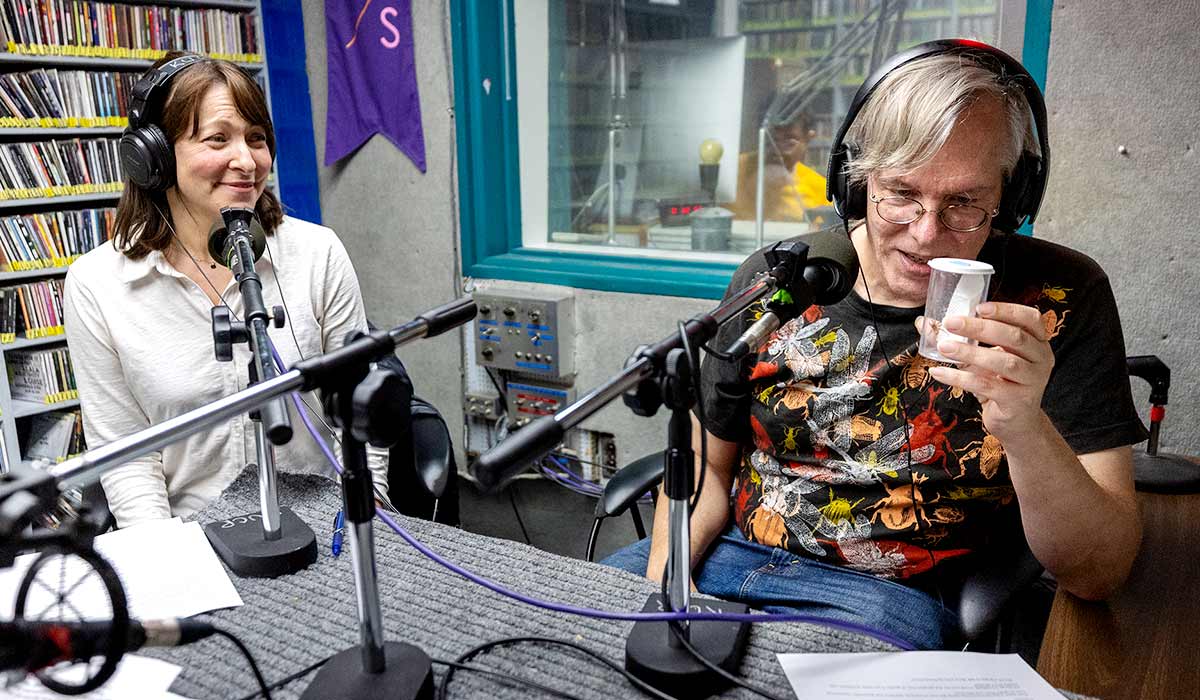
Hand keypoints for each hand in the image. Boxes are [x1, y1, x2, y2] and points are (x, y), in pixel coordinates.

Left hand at [923, 302, 1053, 440]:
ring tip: (944, 347)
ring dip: (970, 352)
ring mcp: (1032, 381)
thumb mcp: (984, 357)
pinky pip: (986, 386)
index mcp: (1037, 342)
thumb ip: (961, 338)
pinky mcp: (1018, 401)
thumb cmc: (1000, 383)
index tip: (979, 308)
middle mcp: (1041, 359)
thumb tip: (924, 322)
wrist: (1016, 423)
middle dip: (980, 327)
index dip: (1006, 310)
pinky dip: (960, 378)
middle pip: (1014, 337)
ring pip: (1002, 361)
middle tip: (950, 322)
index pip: (1030, 318)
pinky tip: (939, 372)